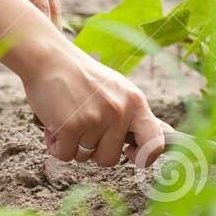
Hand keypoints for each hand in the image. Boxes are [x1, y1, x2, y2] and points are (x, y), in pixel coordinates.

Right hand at [21, 42, 168, 167]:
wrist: (48, 57)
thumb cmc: (80, 75)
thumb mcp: (116, 89)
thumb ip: (134, 113)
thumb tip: (167, 136)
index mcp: (135, 102)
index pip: (155, 142)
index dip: (145, 157)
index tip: (130, 154)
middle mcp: (119, 111)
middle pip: (110, 158)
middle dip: (92, 148)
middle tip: (82, 123)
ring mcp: (95, 119)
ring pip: (85, 157)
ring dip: (72, 144)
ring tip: (68, 116)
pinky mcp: (71, 126)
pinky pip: (64, 155)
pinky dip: (55, 145)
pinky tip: (54, 122)